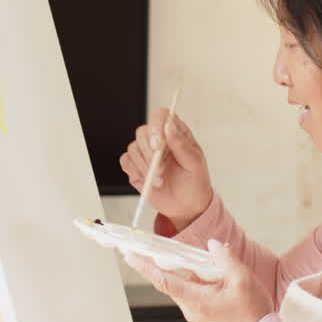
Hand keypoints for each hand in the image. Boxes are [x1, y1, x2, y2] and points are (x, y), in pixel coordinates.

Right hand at [119, 108, 212, 229]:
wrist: (186, 205)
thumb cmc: (194, 182)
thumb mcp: (195, 163)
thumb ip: (182, 144)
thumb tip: (169, 127)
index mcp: (175, 133)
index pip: (161, 116)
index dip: (156, 125)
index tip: (158, 144)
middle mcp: (158, 140)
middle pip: (142, 132)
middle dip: (149, 153)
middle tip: (161, 169)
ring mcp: (145, 152)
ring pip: (133, 148)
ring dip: (145, 167)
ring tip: (159, 180)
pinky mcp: (135, 166)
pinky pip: (126, 161)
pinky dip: (136, 172)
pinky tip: (149, 180)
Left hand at [123, 240, 273, 321]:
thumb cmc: (253, 313)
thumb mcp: (241, 278)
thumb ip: (224, 258)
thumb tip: (212, 246)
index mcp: (195, 301)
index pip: (163, 280)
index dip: (145, 266)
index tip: (130, 255)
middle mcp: (191, 311)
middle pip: (174, 283)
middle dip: (175, 266)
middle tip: (176, 251)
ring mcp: (197, 317)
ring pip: (187, 289)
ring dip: (194, 276)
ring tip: (215, 269)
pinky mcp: (205, 319)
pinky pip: (196, 297)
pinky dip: (201, 285)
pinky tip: (218, 280)